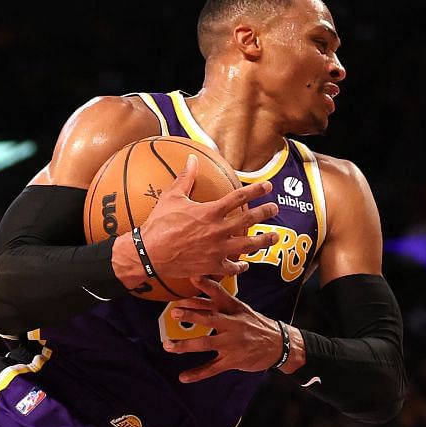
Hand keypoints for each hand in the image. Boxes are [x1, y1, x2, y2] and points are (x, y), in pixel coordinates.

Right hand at [121, 156, 278, 291]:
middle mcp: (218, 230)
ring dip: (264, 241)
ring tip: (274, 237)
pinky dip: (240, 266)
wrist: (149, 253)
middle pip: (249, 220)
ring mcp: (217, 250)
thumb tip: (192, 158)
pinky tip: (245, 264)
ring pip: (248, 246)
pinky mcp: (212, 266)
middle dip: (265, 213)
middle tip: (275, 209)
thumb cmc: (159, 224)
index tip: (268, 186)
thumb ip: (186, 177)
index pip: (239, 197)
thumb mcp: (172, 197)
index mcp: (210, 211)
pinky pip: (232, 268)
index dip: (256, 190)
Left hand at [166, 278, 293, 382]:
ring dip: (185, 345)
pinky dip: (197, 374)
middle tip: (174, 313)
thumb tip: (195, 291)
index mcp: (234, 309)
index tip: (193, 277)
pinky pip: (212, 368)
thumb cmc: (255, 324)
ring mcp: (232, 344)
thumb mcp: (241, 309)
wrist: (279, 344)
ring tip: (168, 346)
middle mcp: (232, 325)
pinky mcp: (232, 360)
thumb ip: (218, 302)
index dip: (206, 286)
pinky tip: (183, 377)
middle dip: (192, 315)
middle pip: (210, 318)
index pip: (219, 294)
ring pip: (206, 344)